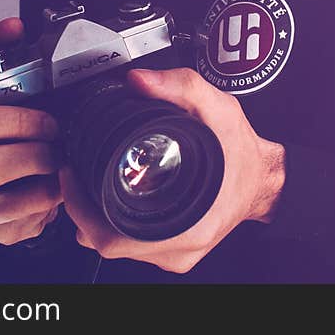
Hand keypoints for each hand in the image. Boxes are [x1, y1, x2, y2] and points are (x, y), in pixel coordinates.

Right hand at [0, 17, 62, 244]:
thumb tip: (10, 26)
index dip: (16, 119)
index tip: (47, 119)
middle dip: (36, 151)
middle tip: (57, 143)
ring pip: (20, 199)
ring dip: (51, 180)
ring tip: (60, 165)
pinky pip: (32, 222)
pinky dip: (53, 203)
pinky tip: (53, 187)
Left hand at [63, 67, 285, 273]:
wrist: (264, 178)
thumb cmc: (242, 153)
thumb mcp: (218, 108)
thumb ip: (179, 87)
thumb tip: (138, 81)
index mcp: (188, 224)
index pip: (111, 238)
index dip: (81, 209)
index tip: (71, 178)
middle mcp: (179, 247)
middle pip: (106, 243)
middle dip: (82, 209)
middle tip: (74, 176)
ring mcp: (176, 252)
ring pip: (117, 245)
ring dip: (96, 217)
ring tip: (88, 183)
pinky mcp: (174, 248)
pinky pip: (132, 243)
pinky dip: (114, 221)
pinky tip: (111, 198)